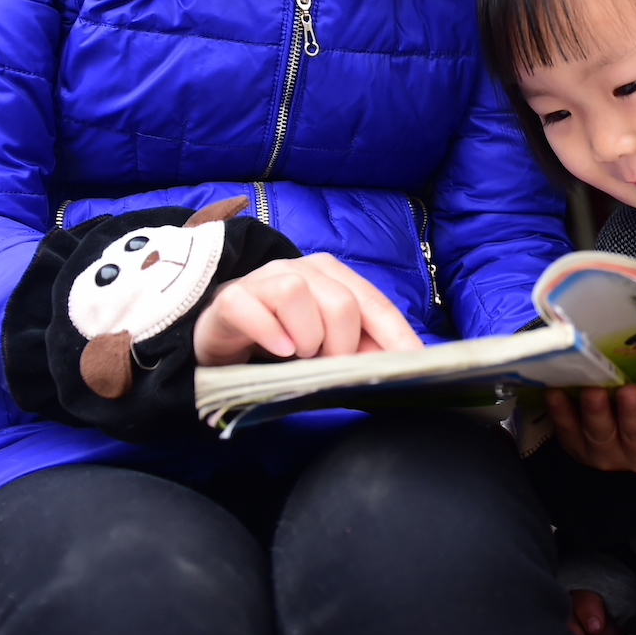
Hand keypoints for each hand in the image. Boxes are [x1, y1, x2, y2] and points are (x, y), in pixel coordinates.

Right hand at [193, 253, 426, 365]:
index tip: (415, 364)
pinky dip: (270, 334)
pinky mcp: (230, 298)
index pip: (375, 304)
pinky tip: (277, 350)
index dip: (397, 336)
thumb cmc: (281, 341)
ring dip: (305, 338)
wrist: (219, 340)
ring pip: (299, 295)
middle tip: (326, 365)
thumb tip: (405, 364)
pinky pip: (254, 308)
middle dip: (341, 345)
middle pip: (340, 302)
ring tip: (297, 355)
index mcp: (333, 277)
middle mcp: (302, 269)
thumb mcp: (327, 347)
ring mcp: (263, 279)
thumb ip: (361, 351)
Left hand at [546, 351, 635, 471]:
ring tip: (592, 391)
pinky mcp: (578, 450)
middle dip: (633, 412)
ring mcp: (608, 453)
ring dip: (595, 412)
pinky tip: (555, 391)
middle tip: (629, 390)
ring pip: (601, 435)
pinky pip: (568, 432)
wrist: (622, 442)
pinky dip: (561, 412)